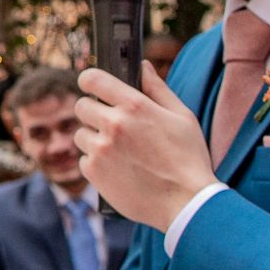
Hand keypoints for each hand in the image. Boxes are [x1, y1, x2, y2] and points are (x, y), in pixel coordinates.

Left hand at [73, 62, 216, 229]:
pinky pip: (84, 160)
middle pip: (81, 106)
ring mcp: (101, 149)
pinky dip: (97, 163)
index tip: (92, 85)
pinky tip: (119, 169)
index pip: (93, 79)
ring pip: (81, 134)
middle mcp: (113, 124)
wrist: (186, 203)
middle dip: (94, 112)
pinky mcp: (94, 173)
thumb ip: (158, 89)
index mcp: (134, 105)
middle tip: (111, 124)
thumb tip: (142, 66)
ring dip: (95, 139)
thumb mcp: (182, 117)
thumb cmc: (189, 158)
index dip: (89, 80)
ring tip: (120, 152)